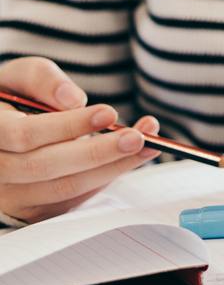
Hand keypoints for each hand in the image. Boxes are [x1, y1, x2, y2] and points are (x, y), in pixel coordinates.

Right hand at [0, 57, 161, 223]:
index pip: (24, 135)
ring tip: (148, 143)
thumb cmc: (14, 95)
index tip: (109, 112)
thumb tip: (73, 100)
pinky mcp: (30, 208)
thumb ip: (43, 80)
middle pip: (45, 168)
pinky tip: (130, 158)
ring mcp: (9, 195)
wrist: (4, 124)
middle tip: (138, 136)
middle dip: (97, 153)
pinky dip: (104, 180)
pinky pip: (70, 200)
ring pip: (61, 189)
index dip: (68, 126)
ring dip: (111, 168)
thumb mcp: (22, 75)